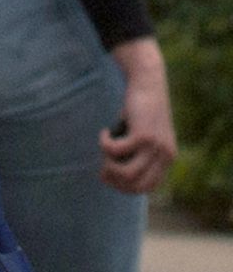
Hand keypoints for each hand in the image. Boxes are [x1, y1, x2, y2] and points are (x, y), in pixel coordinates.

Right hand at [100, 37, 176, 193]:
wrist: (149, 82)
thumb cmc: (141, 109)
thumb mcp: (142, 135)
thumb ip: (136, 154)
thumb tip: (113, 175)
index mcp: (167, 159)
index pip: (145, 188)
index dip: (124, 187)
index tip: (109, 175)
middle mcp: (165, 156)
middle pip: (134, 186)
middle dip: (113, 179)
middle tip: (103, 164)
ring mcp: (155, 147)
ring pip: (126, 174)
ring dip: (108, 165)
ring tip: (104, 150)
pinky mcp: (143, 135)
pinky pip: (115, 151)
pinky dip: (104, 144)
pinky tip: (104, 132)